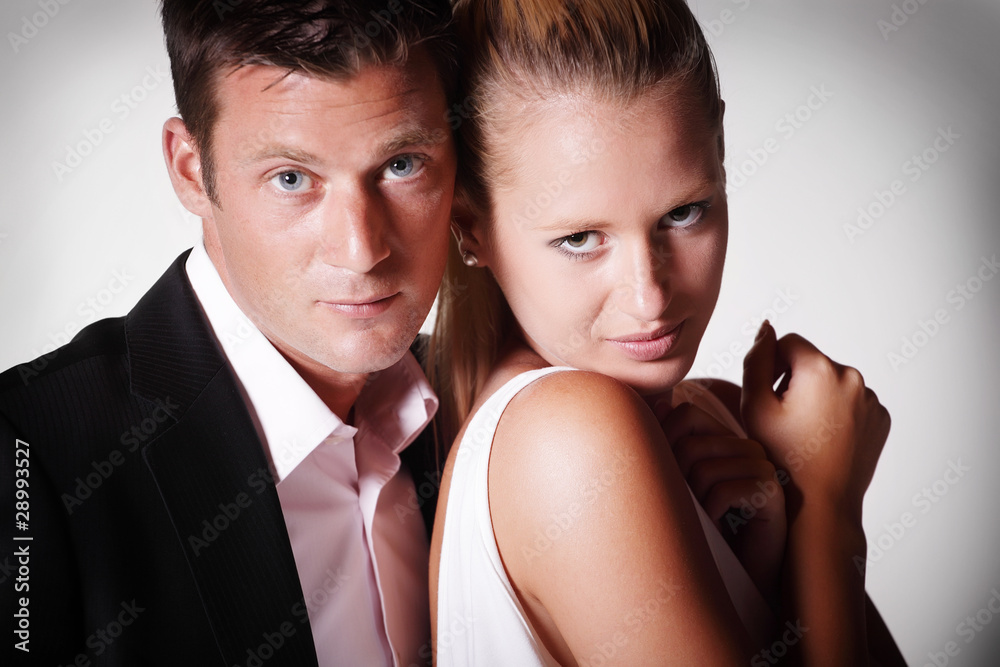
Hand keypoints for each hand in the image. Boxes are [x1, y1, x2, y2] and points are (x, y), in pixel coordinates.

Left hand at [661, 402, 786, 602]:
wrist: (737, 571)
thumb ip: (671, 443)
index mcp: (725, 438)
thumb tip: (661, 404)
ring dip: (696, 502)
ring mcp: (762, 466)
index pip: (686, 413)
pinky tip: (721, 525)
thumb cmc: (705, 527)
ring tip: (707, 518)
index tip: (672, 477)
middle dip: (680, 480)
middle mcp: (746, 446)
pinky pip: (723, 491)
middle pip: (691, 445)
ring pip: (704, 470)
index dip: (667, 442)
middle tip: (691, 506)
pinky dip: (711, 514)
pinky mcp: (772, 492)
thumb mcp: (680, 483)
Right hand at [741, 321, 890, 518]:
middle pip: (812, 362)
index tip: (767, 399)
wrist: (821, 504)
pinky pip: (852, 402)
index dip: (770, 367)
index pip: (788, 342)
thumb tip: (766, 328)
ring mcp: (871, 399)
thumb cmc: (782, 458)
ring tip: (804, 432)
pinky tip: (824, 439)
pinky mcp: (880, 418)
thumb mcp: (754, 406)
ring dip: (816, 397)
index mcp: (821, 369)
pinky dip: (836, 413)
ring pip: (832, 382)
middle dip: (794, 382)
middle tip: (783, 420)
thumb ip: (756, 360)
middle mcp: (853, 377)